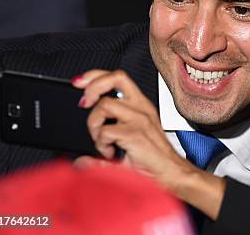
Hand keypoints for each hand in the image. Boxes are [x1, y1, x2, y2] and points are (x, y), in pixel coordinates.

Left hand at [72, 70, 226, 218]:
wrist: (170, 173)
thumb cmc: (151, 159)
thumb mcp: (126, 145)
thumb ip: (101, 149)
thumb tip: (80, 160)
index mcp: (140, 105)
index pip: (117, 77)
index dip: (95, 76)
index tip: (79, 82)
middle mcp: (140, 107)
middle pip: (114, 78)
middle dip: (93, 87)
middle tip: (84, 103)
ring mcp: (139, 119)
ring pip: (105, 105)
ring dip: (94, 123)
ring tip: (100, 139)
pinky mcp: (135, 133)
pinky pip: (105, 131)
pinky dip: (100, 143)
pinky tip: (109, 152)